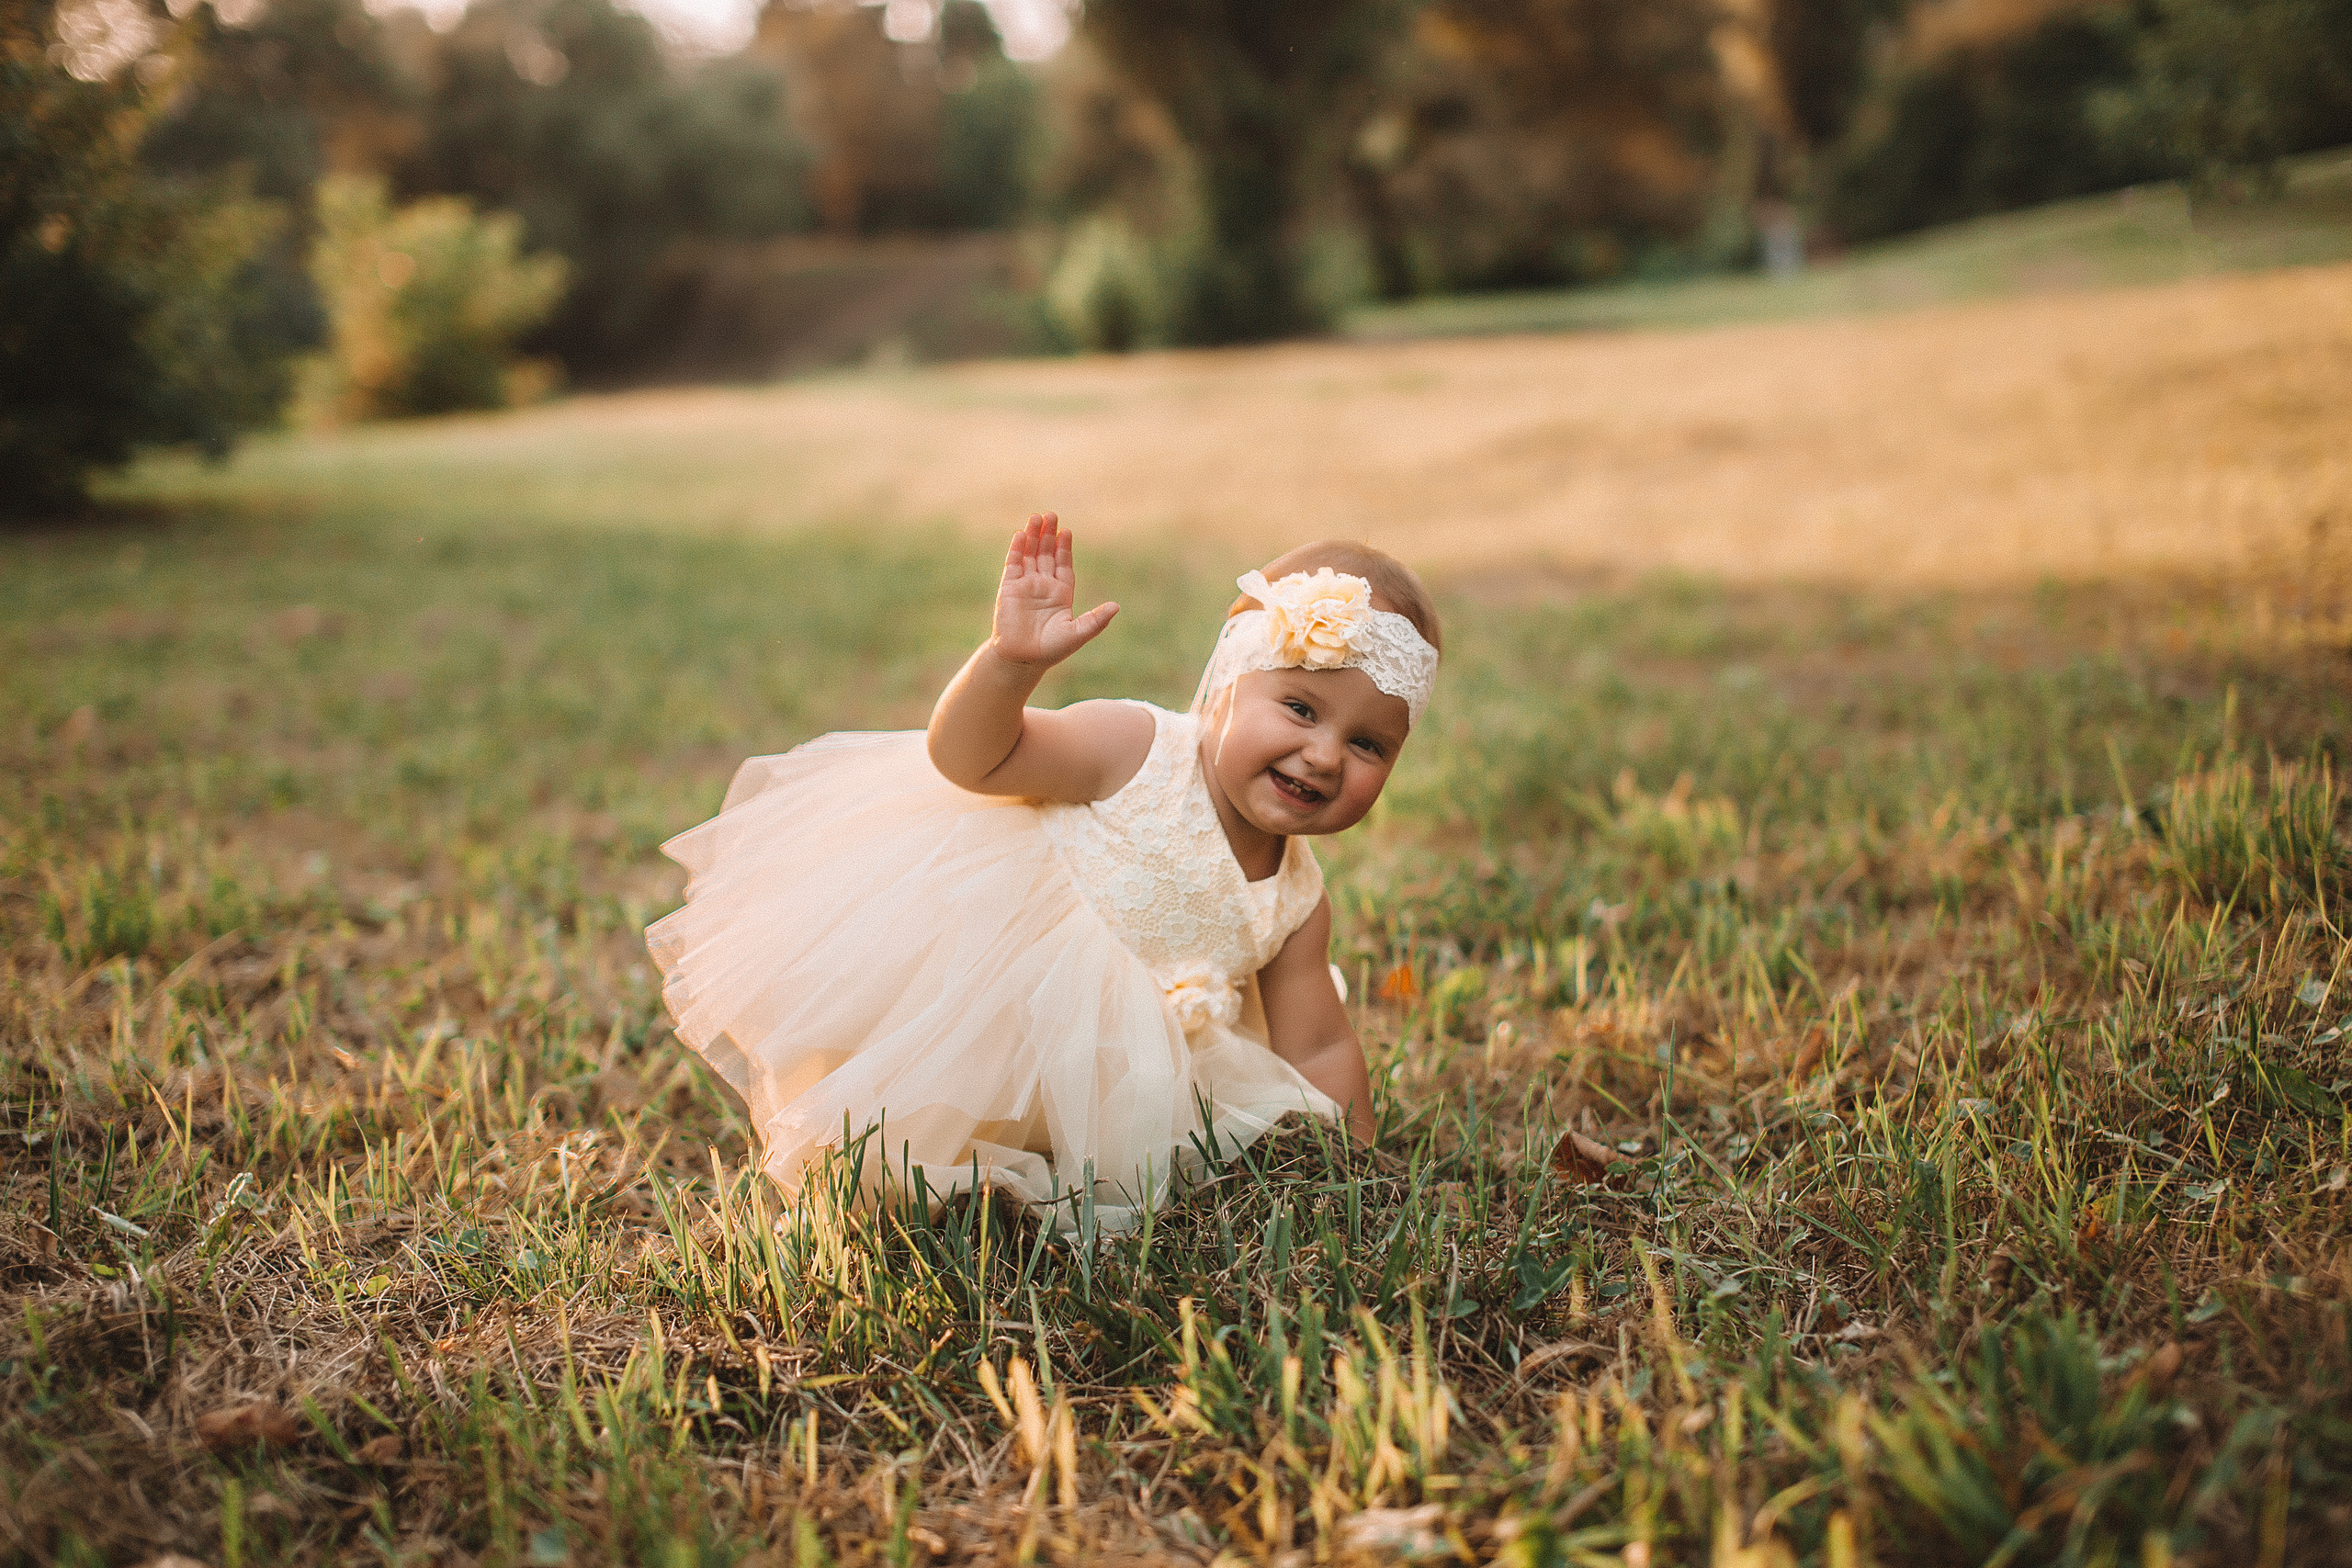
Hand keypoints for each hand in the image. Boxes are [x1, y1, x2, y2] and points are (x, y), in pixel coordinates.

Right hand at [992, 513, 1117, 669]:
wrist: (1022, 659)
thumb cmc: (1051, 650)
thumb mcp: (1078, 633)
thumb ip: (1096, 620)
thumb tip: (1116, 606)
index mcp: (1062, 594)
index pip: (1064, 564)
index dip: (1064, 548)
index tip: (1067, 531)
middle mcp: (1044, 586)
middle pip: (1047, 554)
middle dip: (1049, 535)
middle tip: (1052, 515)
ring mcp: (1025, 585)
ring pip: (1030, 555)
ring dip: (1032, 537)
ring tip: (1036, 517)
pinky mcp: (1009, 588)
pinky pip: (1013, 564)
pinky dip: (1016, 550)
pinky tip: (1020, 535)